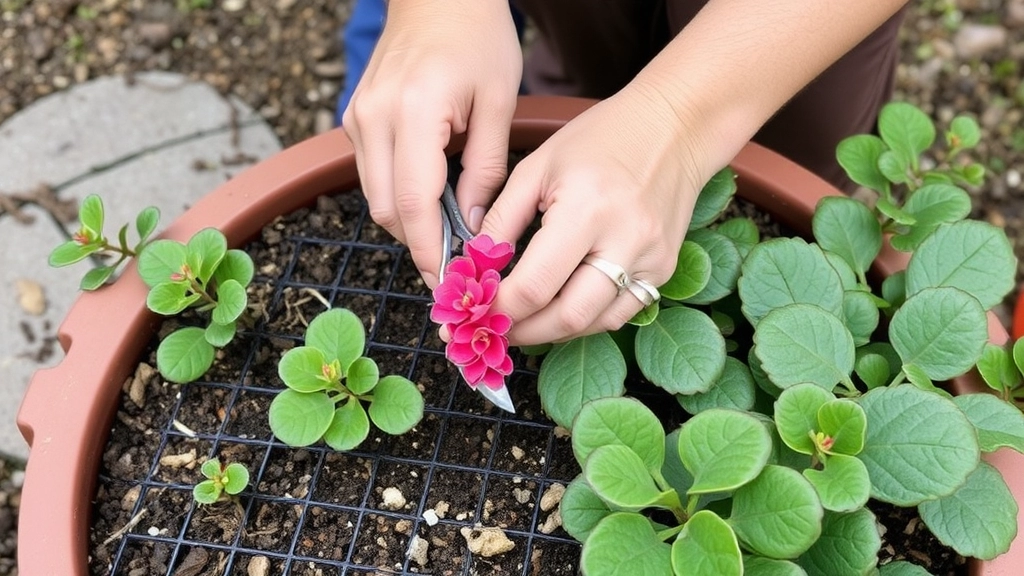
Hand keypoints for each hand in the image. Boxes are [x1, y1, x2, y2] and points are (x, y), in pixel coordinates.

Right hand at [341, 0, 522, 286]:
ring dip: (407, 221)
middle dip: (418, 242)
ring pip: (374, 197)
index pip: (413, 202)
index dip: (428, 249)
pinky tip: (430, 200)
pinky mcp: (355, 118)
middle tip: (455, 264)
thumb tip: (472, 226)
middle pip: (387, 209)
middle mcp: (374, 118)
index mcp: (413, 112)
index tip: (445, 282)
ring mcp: (358, 118)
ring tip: (446, 237)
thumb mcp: (499, 103)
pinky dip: (398, 195)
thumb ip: (486, 169)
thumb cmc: (478, 39)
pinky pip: (371, 174)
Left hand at [481, 84, 712, 345]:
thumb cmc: (599, 140)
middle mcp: (624, 241)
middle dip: (524, 331)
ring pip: (595, 324)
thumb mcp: (537, 167)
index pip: (535, 284)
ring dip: (554, 332)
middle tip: (496, 328)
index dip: (500, 307)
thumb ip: (501, 219)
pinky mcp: (665, 270)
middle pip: (568, 316)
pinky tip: (562, 310)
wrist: (674, 128)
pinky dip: (586, 320)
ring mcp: (651, 261)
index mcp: (586, 210)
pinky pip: (621, 313)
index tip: (477, 309)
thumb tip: (476, 267)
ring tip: (524, 324)